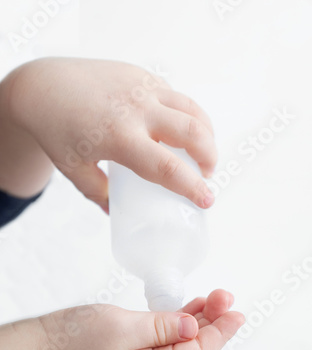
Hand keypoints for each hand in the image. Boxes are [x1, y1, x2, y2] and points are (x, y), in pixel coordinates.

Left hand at [8, 58, 216, 210]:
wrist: (43, 86)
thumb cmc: (56, 130)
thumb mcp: (74, 169)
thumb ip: (97, 193)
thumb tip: (115, 211)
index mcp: (120, 137)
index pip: (167, 168)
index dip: (192, 187)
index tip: (207, 200)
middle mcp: (137, 109)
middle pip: (193, 132)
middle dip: (210, 157)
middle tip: (206, 174)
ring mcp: (142, 88)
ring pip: (191, 109)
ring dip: (206, 133)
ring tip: (202, 152)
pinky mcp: (142, 76)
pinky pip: (176, 97)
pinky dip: (187, 115)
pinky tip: (179, 130)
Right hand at [40, 290, 243, 349]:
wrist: (44, 348)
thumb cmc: (76, 339)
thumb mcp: (121, 328)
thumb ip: (160, 328)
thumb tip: (195, 328)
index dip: (220, 332)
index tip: (236, 313)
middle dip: (215, 324)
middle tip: (227, 298)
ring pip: (184, 343)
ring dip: (202, 321)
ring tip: (217, 298)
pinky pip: (169, 338)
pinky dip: (183, 322)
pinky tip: (193, 308)